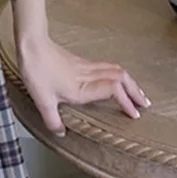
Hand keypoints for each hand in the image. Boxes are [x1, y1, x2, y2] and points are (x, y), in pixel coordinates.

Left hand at [18, 36, 150, 136]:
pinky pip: (106, 67)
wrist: (31, 44)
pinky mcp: (80, 61)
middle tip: (145, 104)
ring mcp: (86, 66)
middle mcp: (88, 75)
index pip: (114, 89)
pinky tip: (116, 81)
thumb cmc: (37, 71)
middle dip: (135, 91)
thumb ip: (53, 120)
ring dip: (129, 82)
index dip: (127, 101)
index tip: (134, 114)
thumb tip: (62, 133)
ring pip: (116, 70)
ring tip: (137, 93)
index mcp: (83, 87)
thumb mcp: (42, 100)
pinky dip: (118, 75)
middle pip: (121, 77)